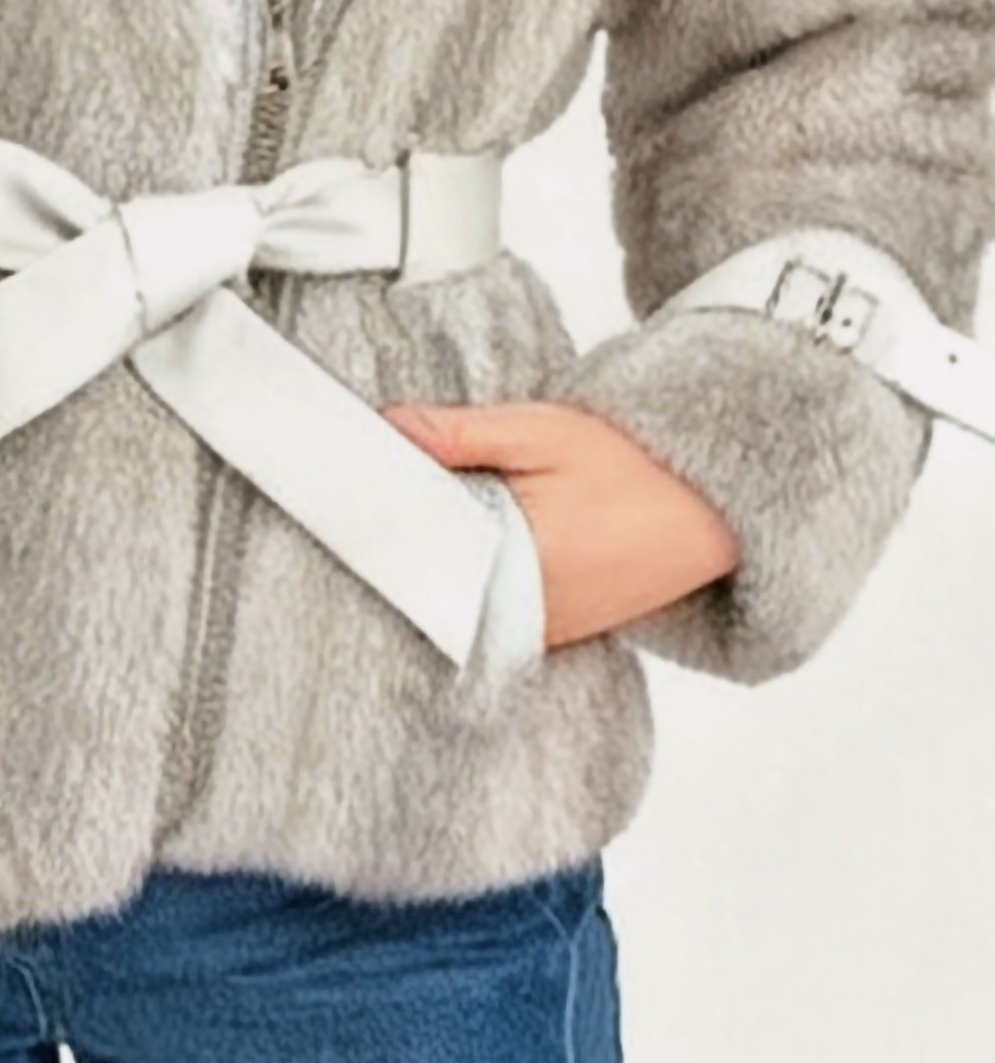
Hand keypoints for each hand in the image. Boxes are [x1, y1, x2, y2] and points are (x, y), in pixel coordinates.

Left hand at [381, 398, 740, 649]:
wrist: (706, 506)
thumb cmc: (634, 467)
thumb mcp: (543, 433)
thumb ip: (462, 437)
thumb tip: (388, 429)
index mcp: (517, 561)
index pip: (417, 559)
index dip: (381, 529)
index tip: (355, 500)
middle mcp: (525, 611)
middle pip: (432, 587)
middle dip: (406, 549)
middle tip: (380, 503)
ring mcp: (541, 630)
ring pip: (459, 606)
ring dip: (441, 569)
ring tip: (431, 521)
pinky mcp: (555, 633)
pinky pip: (492, 618)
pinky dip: (475, 587)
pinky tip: (473, 549)